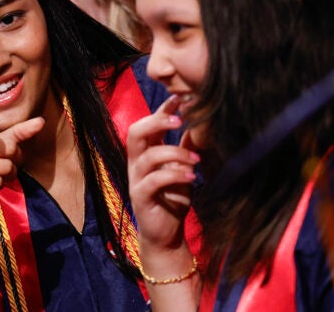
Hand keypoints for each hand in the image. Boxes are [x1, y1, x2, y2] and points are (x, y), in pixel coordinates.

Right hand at [126, 94, 198, 252]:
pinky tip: (190, 176)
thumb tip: (197, 126)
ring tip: (195, 160)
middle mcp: (137, 163)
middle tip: (180, 120)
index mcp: (146, 153)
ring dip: (174, 152)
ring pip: (147, 155)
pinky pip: (153, 180)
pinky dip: (173, 175)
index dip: (163, 109)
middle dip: (157, 121)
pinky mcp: (140, 197)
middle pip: (136, 132)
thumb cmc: (173, 200)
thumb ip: (186, 150)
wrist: (165, 235)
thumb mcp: (182, 170)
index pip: (149, 124)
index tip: (181, 97)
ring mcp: (136, 180)